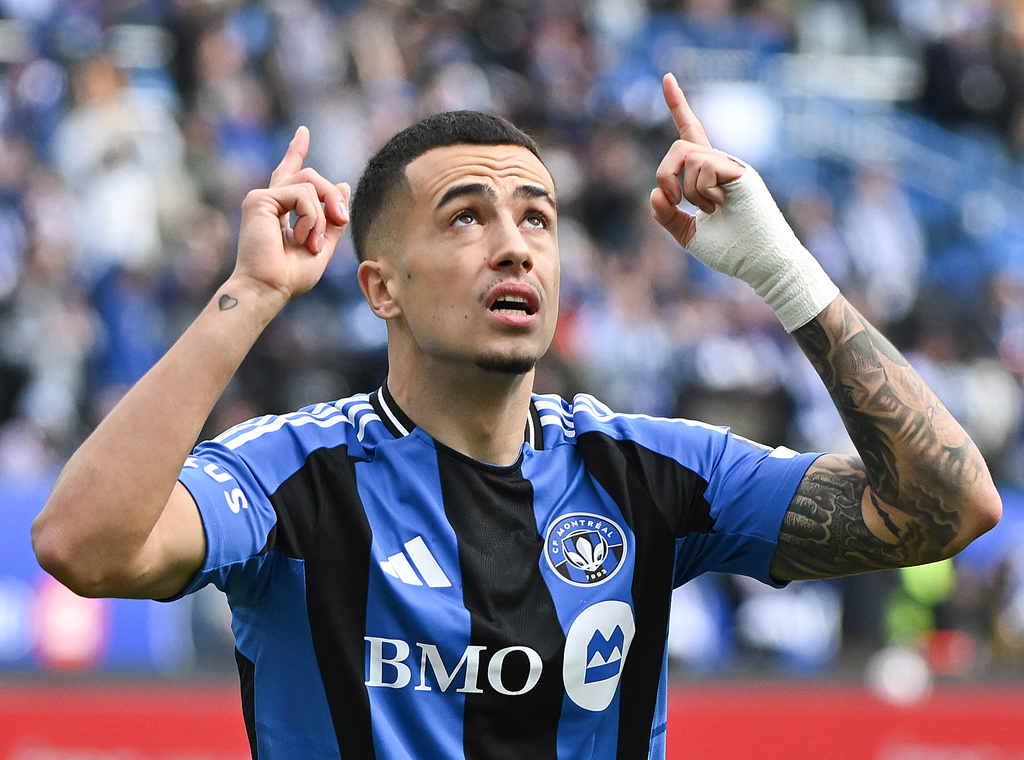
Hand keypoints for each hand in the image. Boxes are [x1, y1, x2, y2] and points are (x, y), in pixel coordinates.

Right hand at [234, 126, 350, 303]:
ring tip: (313, 242)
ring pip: (310, 182)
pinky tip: (303, 238)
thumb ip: (332, 219)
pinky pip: (302, 193)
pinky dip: (311, 217)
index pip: (290, 173)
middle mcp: (270, 199)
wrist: (269, 289)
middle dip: (332, 197)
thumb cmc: (291, 276)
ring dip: (322, 215)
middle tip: (341, 219)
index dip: (296, 152)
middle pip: (311, 177)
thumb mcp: (323, 246)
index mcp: (281, 209)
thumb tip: (343, 185)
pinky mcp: (260, 199)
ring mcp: (263, 197)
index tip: (303, 132)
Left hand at [650, 73, 744, 246]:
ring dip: (687, 190)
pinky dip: (702, 191)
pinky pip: (702, 165)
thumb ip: (667, 215)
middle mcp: (720, 163)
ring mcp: (731, 165)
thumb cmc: (730, 249)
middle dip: (664, 174)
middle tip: (675, 203)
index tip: (666, 77)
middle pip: (679, 145)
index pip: (691, 132)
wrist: (758, 262)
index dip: (678, 106)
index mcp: (708, 174)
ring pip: (686, 154)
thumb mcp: (687, 233)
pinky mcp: (740, 169)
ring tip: (710, 210)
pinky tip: (721, 205)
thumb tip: (656, 193)